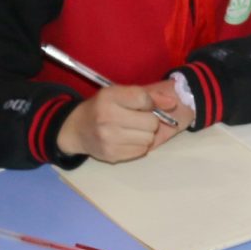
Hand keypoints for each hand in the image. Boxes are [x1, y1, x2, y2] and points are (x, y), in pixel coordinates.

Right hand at [57, 83, 185, 161]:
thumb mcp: (120, 93)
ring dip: (145, 134)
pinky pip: (141, 151)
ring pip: (149, 138)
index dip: (149, 103)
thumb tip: (172, 104)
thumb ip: (148, 95)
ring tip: (132, 130)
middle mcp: (107, 117)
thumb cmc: (103, 108)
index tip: (142, 105)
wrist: (77, 129)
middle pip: (151, 122)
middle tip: (138, 120)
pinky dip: (138, 146)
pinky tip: (127, 140)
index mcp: (109, 97)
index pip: (144, 99)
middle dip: (149, 121)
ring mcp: (109, 139)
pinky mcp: (112, 155)